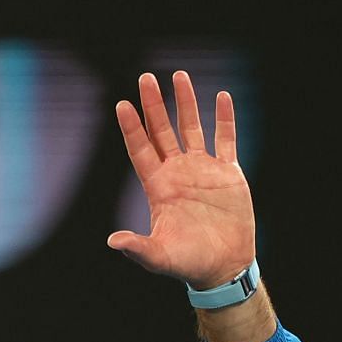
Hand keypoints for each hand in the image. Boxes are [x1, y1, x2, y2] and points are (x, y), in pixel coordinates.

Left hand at [107, 71, 255, 288]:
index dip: (131, 127)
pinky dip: (225, 119)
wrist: (222, 266)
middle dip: (154, 105)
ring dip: (186, 102)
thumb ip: (137, 247)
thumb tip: (112, 241)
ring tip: (178, 75)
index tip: (121, 104)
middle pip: (162, 131)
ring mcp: (203, 170)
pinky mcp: (228, 173)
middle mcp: (178, 173)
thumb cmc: (187, 264)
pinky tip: (222, 97)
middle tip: (144, 78)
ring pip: (192, 128)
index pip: (140, 150)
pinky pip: (226, 139)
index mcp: (158, 187)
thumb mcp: (158, 257)